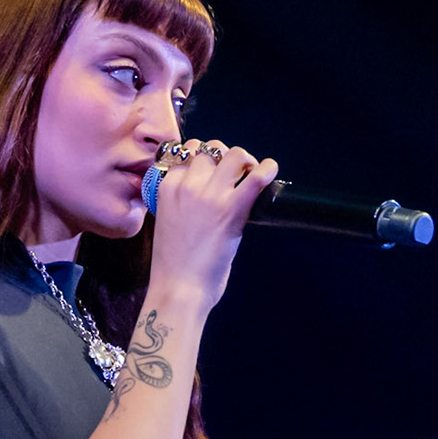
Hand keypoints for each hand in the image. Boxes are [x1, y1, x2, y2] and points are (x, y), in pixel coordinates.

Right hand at [148, 138, 277, 309]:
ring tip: (251, 174)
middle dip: (225, 157)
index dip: (203, 158)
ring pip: (234, 155)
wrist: (178, 289)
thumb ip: (180, 202)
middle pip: (210, 149)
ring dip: (245, 161)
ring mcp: (210, 195)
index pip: (186, 154)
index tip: (214, 171)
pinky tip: (271, 171)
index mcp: (167, 188)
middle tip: (236, 173)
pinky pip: (256, 178)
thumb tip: (203, 196)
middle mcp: (187, 185)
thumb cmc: (172, 265)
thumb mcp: (167, 221)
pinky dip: (267, 169)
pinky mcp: (232, 210)